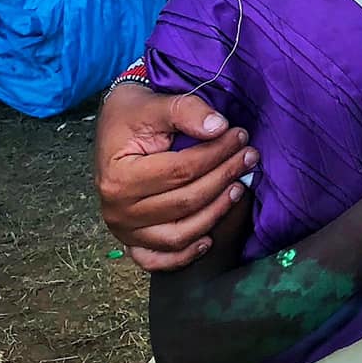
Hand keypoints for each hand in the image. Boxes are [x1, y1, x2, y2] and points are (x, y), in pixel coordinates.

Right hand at [96, 82, 257, 270]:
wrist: (113, 126)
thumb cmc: (131, 114)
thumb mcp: (154, 103)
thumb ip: (186, 110)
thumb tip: (219, 127)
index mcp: (119, 178)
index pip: (181, 171)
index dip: (216, 154)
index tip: (239, 136)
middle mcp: (117, 211)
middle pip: (185, 202)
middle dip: (223, 178)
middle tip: (248, 157)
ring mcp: (123, 230)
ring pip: (178, 234)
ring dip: (215, 213)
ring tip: (238, 188)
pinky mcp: (130, 241)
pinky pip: (158, 259)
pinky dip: (183, 255)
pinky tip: (208, 240)